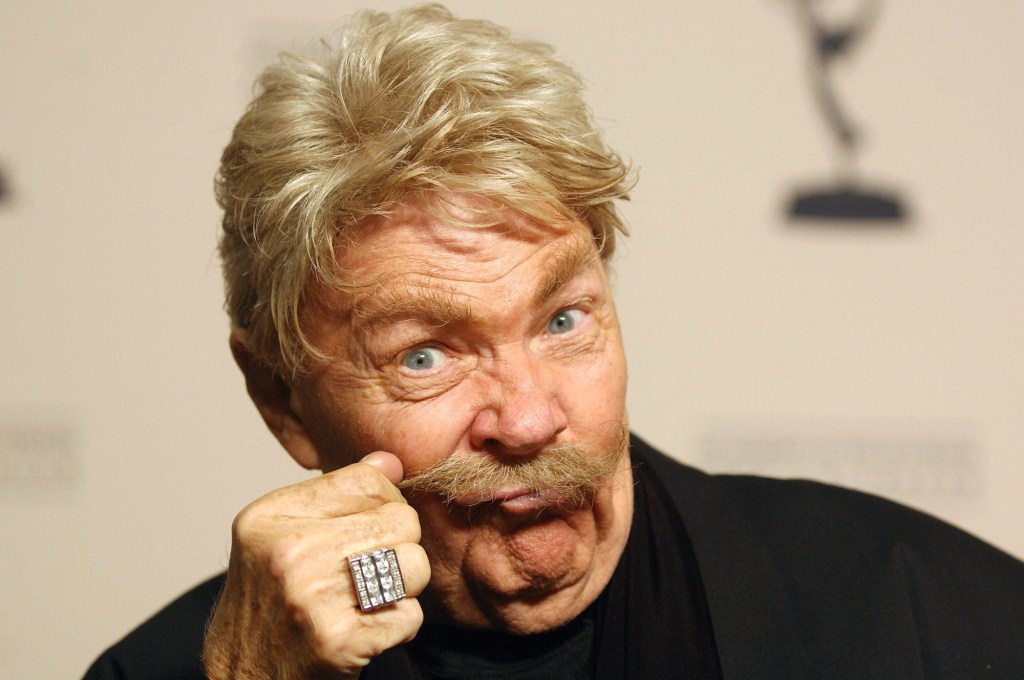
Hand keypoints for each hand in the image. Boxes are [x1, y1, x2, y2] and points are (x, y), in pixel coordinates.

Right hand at [203, 451, 429, 679]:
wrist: (242, 678)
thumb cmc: (270, 602)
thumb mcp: (283, 533)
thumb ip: (338, 492)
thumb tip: (390, 461)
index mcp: (271, 515)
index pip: (369, 480)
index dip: (383, 504)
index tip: (366, 530)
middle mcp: (287, 551)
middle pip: (401, 520)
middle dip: (398, 546)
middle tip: (368, 571)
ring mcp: (311, 597)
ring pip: (414, 564)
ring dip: (404, 587)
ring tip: (371, 598)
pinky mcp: (337, 641)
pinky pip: (410, 614)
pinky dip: (398, 626)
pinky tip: (366, 629)